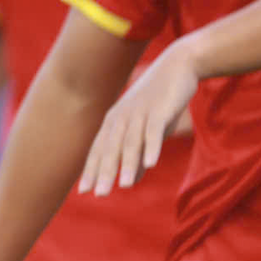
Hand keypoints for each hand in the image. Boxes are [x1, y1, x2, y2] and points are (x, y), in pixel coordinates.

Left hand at [78, 39, 198, 195]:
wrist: (177, 65)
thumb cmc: (158, 100)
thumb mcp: (144, 129)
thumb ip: (137, 155)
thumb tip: (129, 180)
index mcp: (114, 121)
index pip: (99, 150)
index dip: (91, 170)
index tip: (83, 192)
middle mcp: (122, 117)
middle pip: (111, 148)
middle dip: (104, 172)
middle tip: (98, 194)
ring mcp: (140, 113)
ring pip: (131, 142)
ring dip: (127, 164)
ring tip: (123, 186)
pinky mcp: (160, 110)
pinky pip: (154, 131)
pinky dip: (152, 147)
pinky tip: (151, 165)